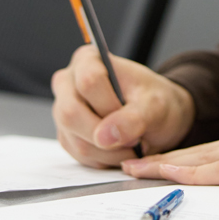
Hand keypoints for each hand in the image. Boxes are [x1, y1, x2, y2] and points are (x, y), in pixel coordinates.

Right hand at [51, 45, 195, 168]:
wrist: (155, 115)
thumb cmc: (154, 100)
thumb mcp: (154, 104)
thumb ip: (134, 118)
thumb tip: (104, 137)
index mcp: (88, 60)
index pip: (88, 81)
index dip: (110, 105)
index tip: (133, 117)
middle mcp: (68, 84)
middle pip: (71, 113)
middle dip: (106, 134)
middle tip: (133, 138)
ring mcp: (63, 111)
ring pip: (76, 141)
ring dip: (109, 152)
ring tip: (131, 143)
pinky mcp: (67, 136)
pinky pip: (79, 157)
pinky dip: (104, 159)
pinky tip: (120, 149)